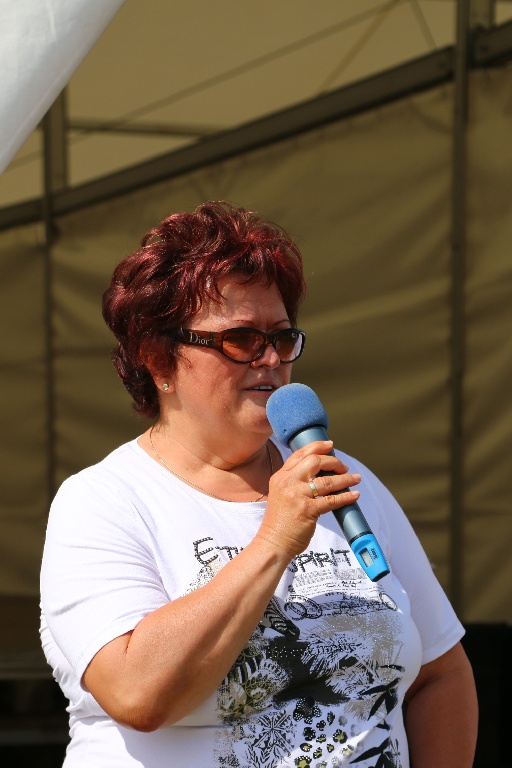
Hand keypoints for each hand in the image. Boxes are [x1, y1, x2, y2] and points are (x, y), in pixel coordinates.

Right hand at [257, 440, 360, 559]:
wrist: (273, 542)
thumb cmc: (279, 522)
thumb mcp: (281, 494)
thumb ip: (294, 481)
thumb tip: (318, 473)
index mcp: (280, 477)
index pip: (300, 454)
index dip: (317, 447)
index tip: (330, 445)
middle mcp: (288, 482)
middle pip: (315, 462)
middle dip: (333, 462)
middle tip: (344, 467)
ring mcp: (298, 495)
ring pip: (327, 481)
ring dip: (345, 479)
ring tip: (356, 479)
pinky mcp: (308, 510)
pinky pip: (332, 499)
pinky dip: (346, 496)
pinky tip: (354, 495)